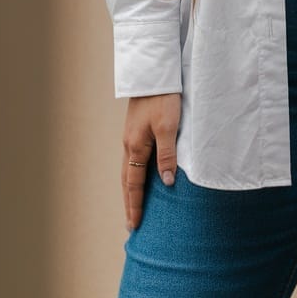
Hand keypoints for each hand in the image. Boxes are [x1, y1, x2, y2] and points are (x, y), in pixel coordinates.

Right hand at [121, 92, 181, 231]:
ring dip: (130, 189)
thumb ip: (167, 154)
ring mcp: (130, 135)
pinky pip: (132, 158)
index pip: (134, 184)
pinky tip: (140, 175)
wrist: (153, 72)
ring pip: (128, 169)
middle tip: (131, 224)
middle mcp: (129, 143)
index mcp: (135, 146)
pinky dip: (134, 173)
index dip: (135, 205)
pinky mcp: (136, 128)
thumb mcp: (169, 126)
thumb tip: (166, 183)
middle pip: (127, 180)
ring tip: (133, 205)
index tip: (134, 225)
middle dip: (129, 202)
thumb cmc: (163, 98)